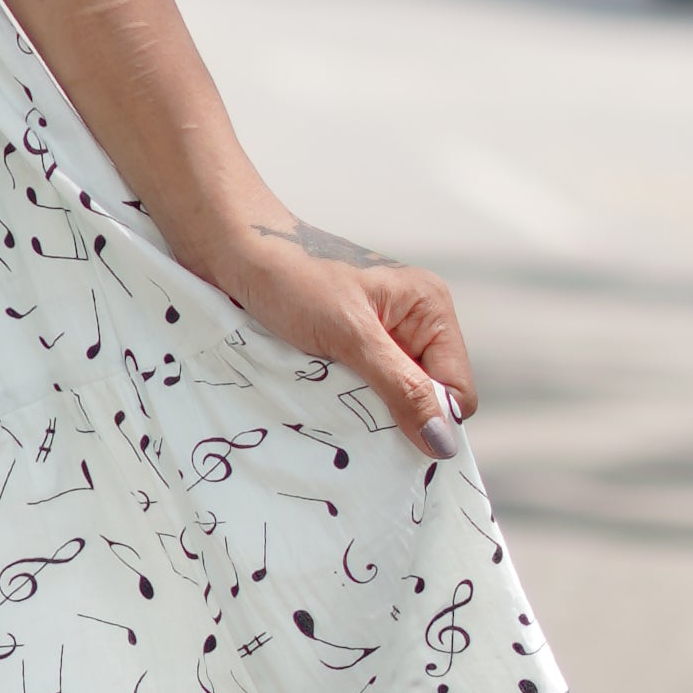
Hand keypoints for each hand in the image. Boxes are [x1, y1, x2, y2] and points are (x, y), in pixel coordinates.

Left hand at [181, 205, 477, 462]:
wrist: (234, 248)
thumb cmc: (291, 277)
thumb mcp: (350, 335)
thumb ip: (401, 386)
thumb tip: (444, 443)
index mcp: (431, 308)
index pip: (458, 391)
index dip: (430, 418)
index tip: (386, 431)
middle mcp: (415, 322)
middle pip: (429, 399)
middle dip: (397, 415)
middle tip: (352, 414)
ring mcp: (384, 336)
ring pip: (395, 400)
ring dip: (367, 410)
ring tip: (331, 400)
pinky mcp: (352, 347)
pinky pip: (365, 391)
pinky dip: (347, 400)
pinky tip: (321, 395)